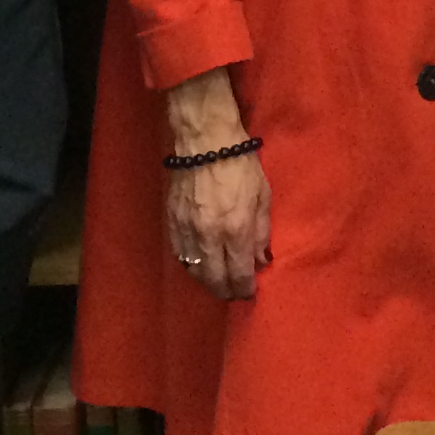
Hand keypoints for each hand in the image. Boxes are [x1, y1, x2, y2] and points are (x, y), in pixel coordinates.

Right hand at [167, 151, 271, 301]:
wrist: (205, 142)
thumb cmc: (241, 164)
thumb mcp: (263, 195)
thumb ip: (261, 231)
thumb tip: (261, 260)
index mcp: (236, 229)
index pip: (240, 274)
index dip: (246, 289)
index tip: (251, 292)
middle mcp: (209, 236)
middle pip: (215, 280)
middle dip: (227, 291)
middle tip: (235, 293)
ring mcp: (188, 231)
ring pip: (196, 272)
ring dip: (208, 282)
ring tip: (219, 282)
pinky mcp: (172, 223)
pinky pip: (181, 256)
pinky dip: (192, 266)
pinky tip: (200, 265)